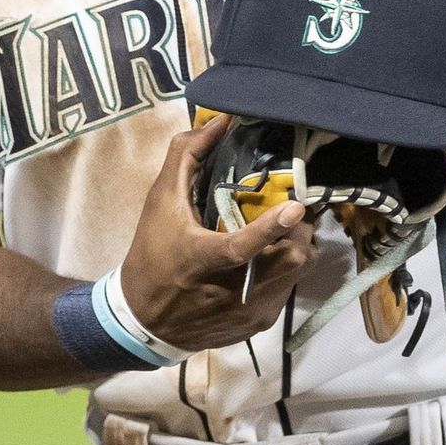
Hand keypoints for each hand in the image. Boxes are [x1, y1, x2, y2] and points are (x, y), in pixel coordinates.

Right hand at [118, 115, 317, 351]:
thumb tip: (219, 121)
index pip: (242, 248)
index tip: (295, 206)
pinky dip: (287, 270)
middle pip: (288, 258)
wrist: (145, 322)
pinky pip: (288, 289)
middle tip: (295, 209)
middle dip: (300, 230)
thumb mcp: (160, 202)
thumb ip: (186, 157)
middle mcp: (233, 291)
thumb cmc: (153, 254)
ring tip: (286, 230)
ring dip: (297, 247)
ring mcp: (250, 311)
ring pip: (297, 273)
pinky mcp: (260, 323)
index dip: (271, 228)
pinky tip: (270, 259)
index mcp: (204, 259)